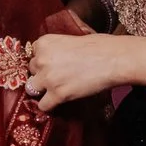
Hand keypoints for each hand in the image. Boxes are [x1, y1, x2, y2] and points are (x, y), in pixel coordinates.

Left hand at [24, 33, 145, 112]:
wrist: (114, 59)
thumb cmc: (99, 46)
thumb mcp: (71, 39)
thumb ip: (56, 49)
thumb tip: (52, 60)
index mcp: (44, 42)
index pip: (33, 55)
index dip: (44, 61)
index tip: (53, 64)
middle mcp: (42, 59)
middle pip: (31, 71)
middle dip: (42, 75)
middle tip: (58, 77)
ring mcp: (48, 78)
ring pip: (32, 89)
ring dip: (42, 90)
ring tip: (55, 90)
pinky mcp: (58, 94)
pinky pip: (43, 105)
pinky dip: (49, 105)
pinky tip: (58, 101)